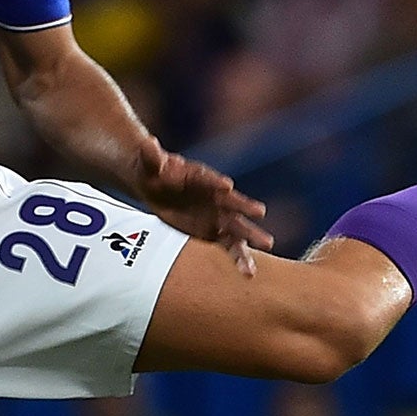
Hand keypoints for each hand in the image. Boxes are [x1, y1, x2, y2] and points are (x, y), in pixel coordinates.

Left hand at [134, 140, 271, 273]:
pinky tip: (249, 272)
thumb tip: (148, 143)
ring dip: (251, 236)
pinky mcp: (216, 232)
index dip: (216, 182)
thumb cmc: (157, 172)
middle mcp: (216, 196)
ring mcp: (218, 215)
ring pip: (237, 227)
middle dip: (245, 206)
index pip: (209, 179)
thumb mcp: (151, 163)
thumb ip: (152, 157)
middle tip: (259, 211)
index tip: (226, 186)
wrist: (160, 188)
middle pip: (232, 201)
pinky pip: (230, 247)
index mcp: (201, 178)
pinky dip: (240, 258)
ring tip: (268, 244)